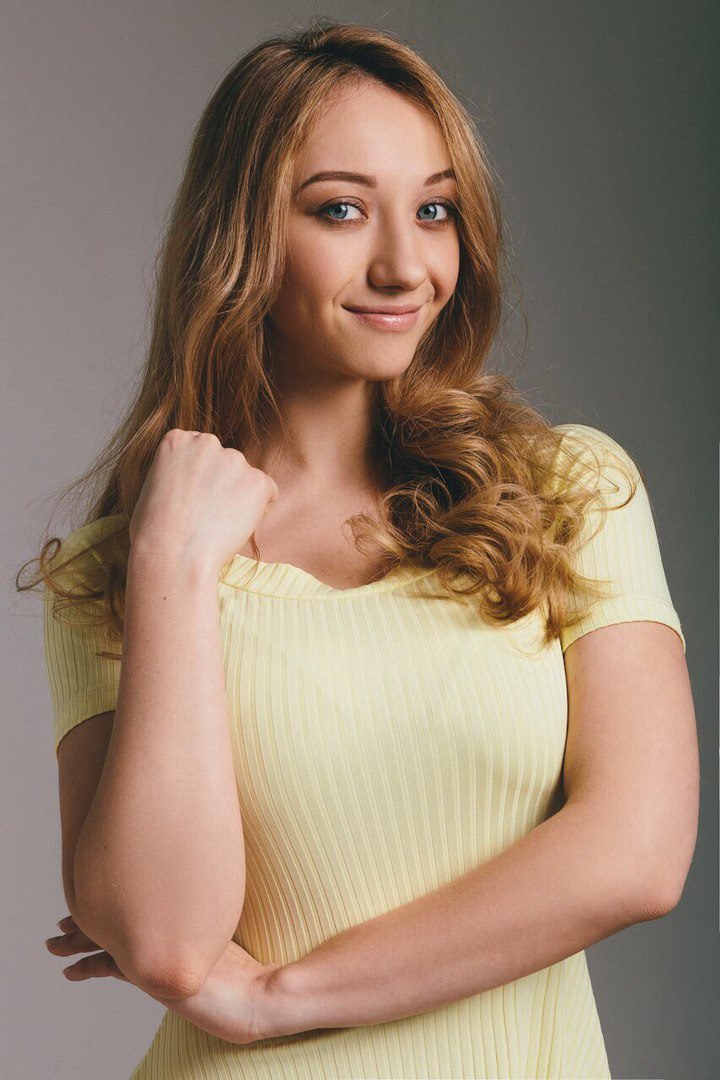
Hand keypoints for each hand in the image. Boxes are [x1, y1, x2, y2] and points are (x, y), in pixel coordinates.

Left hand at [44, 916, 285, 1045]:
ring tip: (55, 944)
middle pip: (117, 913)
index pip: (135, 900)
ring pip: (108, 937)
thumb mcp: (215, 946)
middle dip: (86, 917)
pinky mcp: (152, 973)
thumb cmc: (243, 976)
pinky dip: (88, 966)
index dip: (109, 899)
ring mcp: (159, 949)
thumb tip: (180, 916)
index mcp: (181, 916)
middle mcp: (168, 926)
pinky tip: (71, 973)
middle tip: (63, 921)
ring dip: (78, 940)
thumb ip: (194, 929)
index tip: (88, 897)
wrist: (255, 996)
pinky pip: (111, 965)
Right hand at [129, 429, 279, 575]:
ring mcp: (234, 459)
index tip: (189, 499)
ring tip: (216, 524)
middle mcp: (207, 442)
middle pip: (225, 462)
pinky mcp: (257, 481)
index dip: (198, 479)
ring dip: (239, 498)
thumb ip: (178, 471)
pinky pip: (268, 492)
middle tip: (205, 515)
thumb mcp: (153, 485)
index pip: (201, 452)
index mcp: (178, 439)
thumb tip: (196, 479)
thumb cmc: (154, 532)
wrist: (172, 556)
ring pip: (246, 478)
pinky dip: (258, 510)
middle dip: (221, 484)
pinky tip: (235, 526)